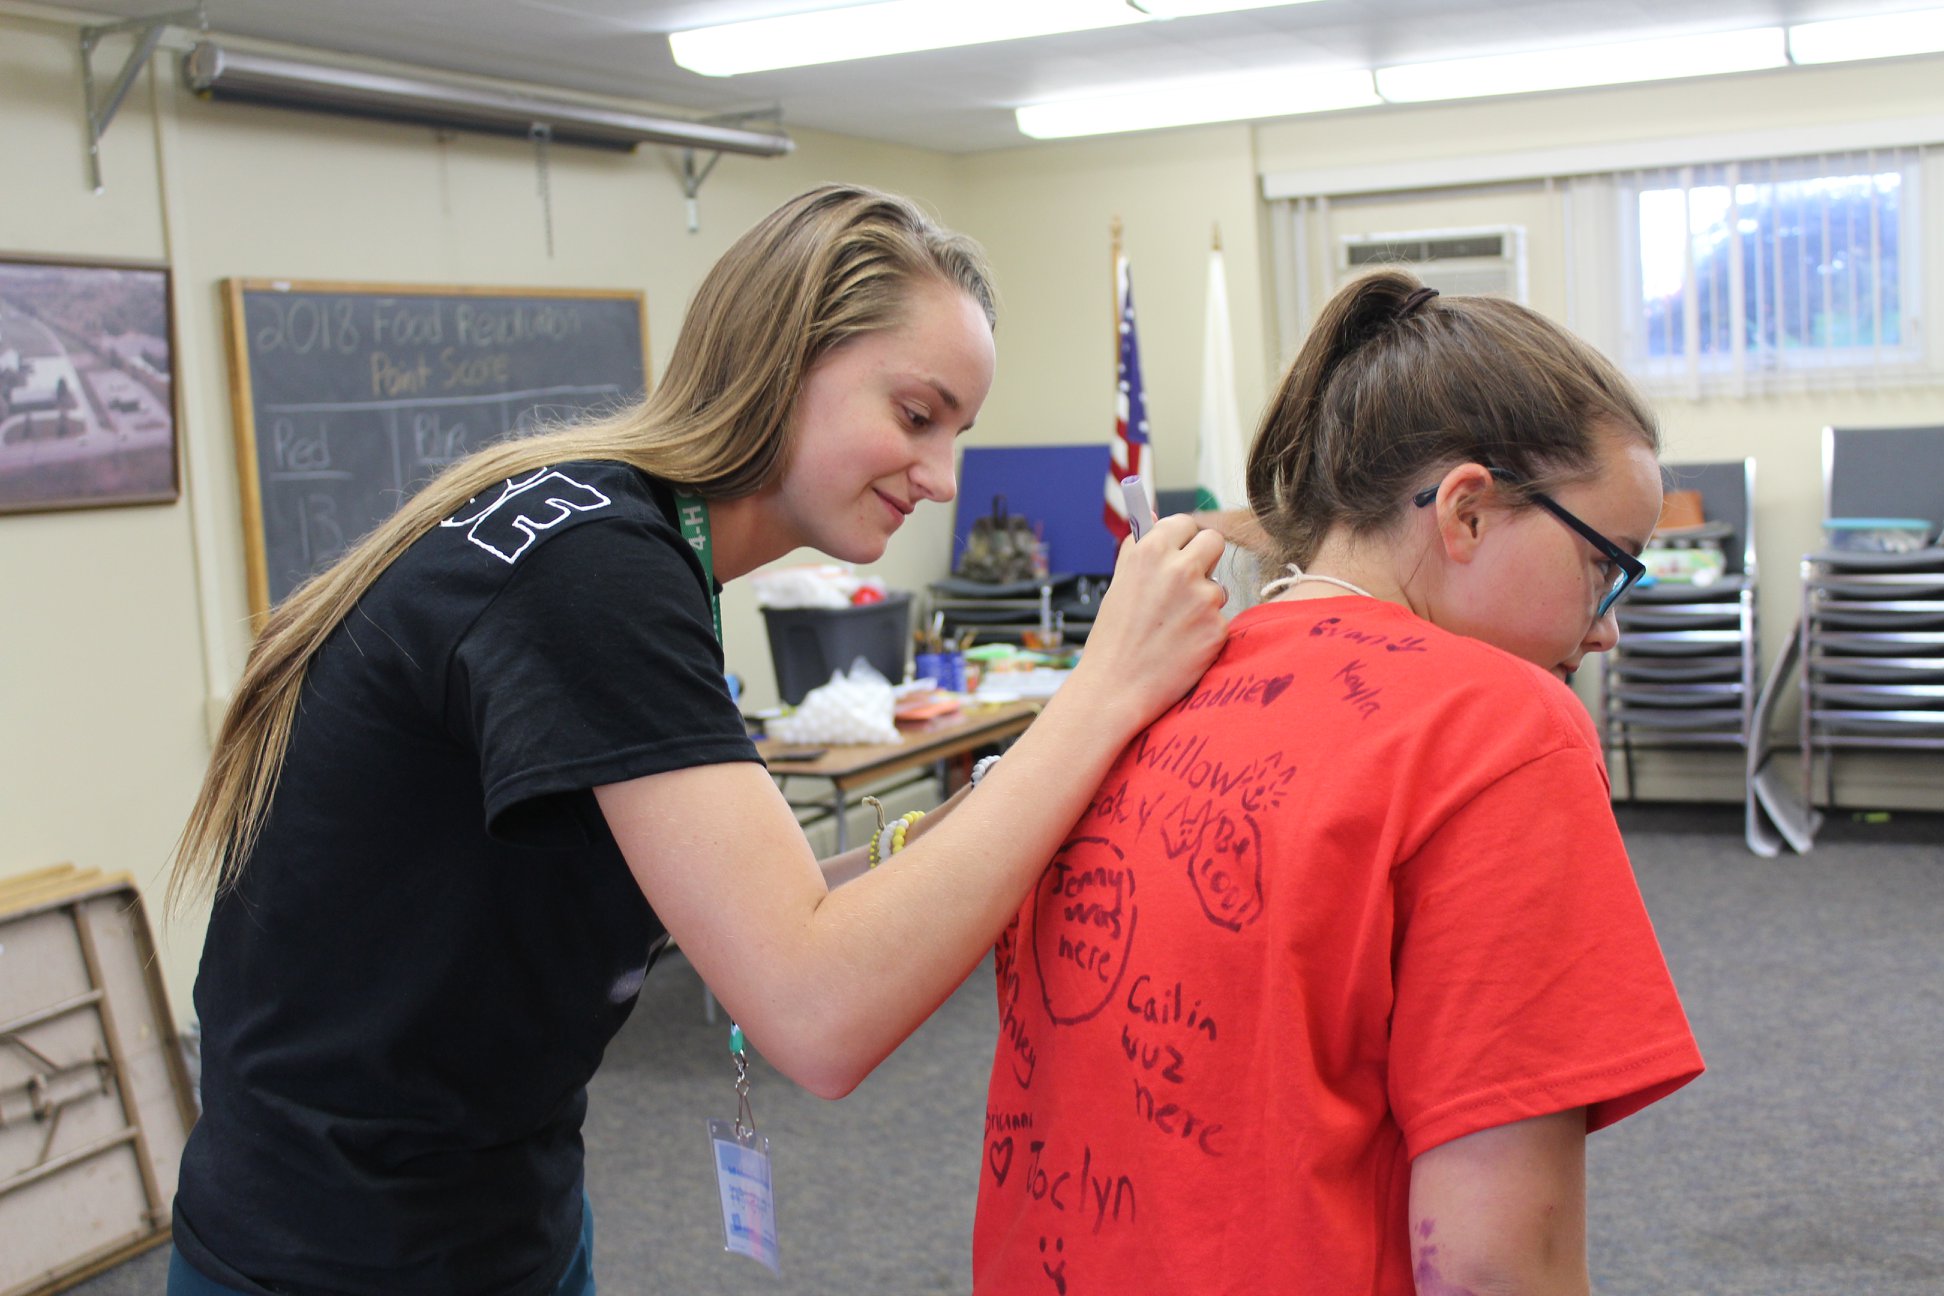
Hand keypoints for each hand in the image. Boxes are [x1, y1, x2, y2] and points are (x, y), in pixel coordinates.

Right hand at [1069, 514, 1227, 729]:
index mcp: (1150, 553)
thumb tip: (1154, 519)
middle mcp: (1179, 569)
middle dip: (1205, 558)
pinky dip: (1205, 632)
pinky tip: (1182, 647)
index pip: (1185, 523)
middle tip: (1190, 580)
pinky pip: (1219, 620)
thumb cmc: (1113, 637)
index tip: (1180, 549)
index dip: (1183, 538)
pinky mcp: (1218, 628)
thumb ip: (1139, 550)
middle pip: (1214, 541)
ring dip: (1204, 602)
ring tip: (1174, 627)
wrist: (1115, 688)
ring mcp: (1203, 599)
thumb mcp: (1119, 584)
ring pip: (1218, 587)